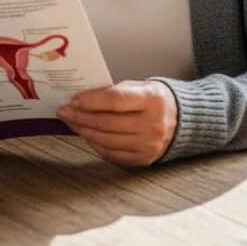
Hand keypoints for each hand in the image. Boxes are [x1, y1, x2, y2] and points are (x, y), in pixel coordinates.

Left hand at [57, 79, 177, 167]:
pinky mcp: (144, 159)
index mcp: (152, 100)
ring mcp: (149, 145)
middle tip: (64, 111)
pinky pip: (112, 154)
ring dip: (84, 131)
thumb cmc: (154, 99)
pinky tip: (87, 134)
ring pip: (106, 140)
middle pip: (107, 123)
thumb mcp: (140, 86)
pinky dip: (96, 144)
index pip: (115, 100)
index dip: (91, 100)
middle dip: (80, 117)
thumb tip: (83, 98)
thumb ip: (115, 91)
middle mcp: (152, 124)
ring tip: (71, 122)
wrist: (182, 120)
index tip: (74, 99)